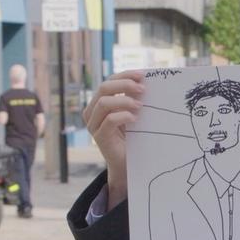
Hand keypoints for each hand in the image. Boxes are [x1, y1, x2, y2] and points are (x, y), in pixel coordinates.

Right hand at [82, 71, 144, 206]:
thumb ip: (134, 99)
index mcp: (100, 102)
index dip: (125, 75)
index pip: (109, 81)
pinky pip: (109, 120)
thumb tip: (146, 82)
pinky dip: (123, 116)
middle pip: (104, 88)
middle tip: (142, 89)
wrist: (127, 164)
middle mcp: (93, 111)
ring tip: (140, 106)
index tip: (142, 75)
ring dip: (124, 100)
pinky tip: (135, 119)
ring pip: (104, 102)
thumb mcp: (133, 113)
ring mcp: (94, 124)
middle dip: (124, 84)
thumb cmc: (132, 137)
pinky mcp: (99, 137)